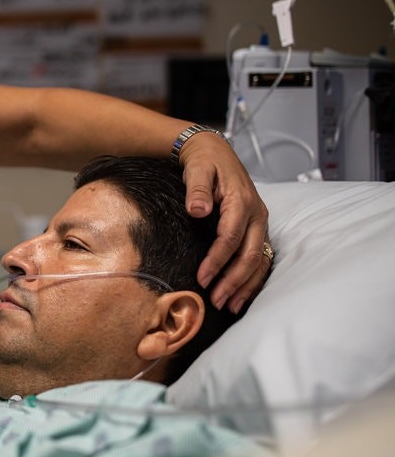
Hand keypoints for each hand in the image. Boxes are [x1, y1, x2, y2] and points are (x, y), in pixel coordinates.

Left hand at [179, 131, 270, 313]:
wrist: (215, 151)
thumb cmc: (204, 162)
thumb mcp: (198, 170)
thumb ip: (198, 190)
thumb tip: (197, 210)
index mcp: (242, 201)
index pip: (230, 238)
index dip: (217, 260)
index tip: (202, 278)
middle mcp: (256, 214)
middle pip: (249, 254)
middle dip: (233, 280)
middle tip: (215, 300)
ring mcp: (259, 223)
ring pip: (258, 260)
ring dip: (245, 285)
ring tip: (228, 305)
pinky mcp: (256, 229)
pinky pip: (259, 258)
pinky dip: (251, 278)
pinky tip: (239, 295)